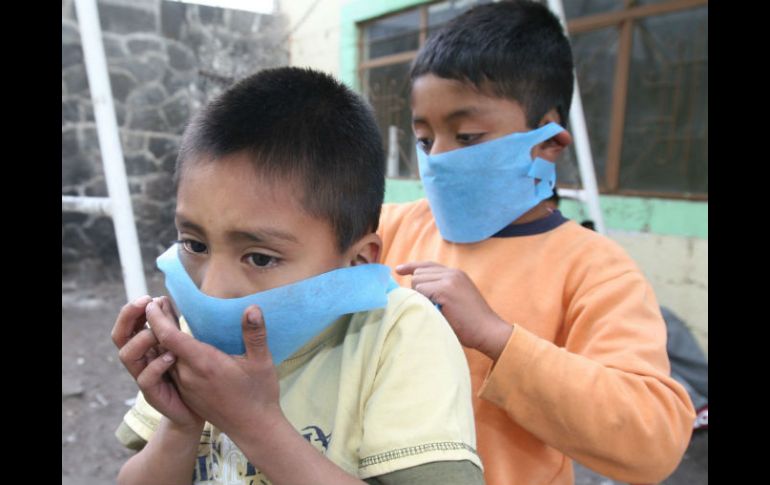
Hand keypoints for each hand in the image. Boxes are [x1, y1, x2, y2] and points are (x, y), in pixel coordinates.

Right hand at [111, 296, 203, 429]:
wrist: (196, 409)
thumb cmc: (188, 373)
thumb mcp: (179, 344)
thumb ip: (170, 325)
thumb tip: (161, 298)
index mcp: (144, 346)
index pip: (128, 324)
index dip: (133, 310)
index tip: (148, 296)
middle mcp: (139, 360)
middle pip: (120, 337)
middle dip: (129, 317)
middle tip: (145, 304)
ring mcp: (143, 377)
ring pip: (127, 356)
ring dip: (143, 339)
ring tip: (161, 333)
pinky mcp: (152, 394)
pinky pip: (145, 378)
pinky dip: (157, 365)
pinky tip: (173, 356)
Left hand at [146, 299, 282, 438]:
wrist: (253, 429)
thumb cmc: (259, 394)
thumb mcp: (262, 362)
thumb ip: (255, 334)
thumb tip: (252, 308)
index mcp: (205, 364)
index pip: (170, 338)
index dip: (158, 319)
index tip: (153, 303)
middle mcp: (189, 376)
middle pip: (164, 346)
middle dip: (158, 324)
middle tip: (157, 303)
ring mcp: (187, 387)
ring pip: (166, 358)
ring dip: (162, 339)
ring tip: (164, 319)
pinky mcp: (188, 394)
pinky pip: (173, 369)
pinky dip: (169, 353)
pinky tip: (177, 345)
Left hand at [396, 261, 512, 359]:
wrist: (488, 330)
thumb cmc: (471, 322)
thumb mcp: (457, 299)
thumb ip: (441, 290)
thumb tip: (416, 290)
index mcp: (456, 274)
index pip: (428, 265)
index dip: (412, 267)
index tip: (398, 269)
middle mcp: (452, 273)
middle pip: (419, 273)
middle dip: (418, 290)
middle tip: (430, 306)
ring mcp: (450, 280)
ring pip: (418, 281)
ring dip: (420, 296)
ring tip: (436, 309)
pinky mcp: (445, 290)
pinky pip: (421, 291)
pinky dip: (424, 302)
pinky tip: (436, 311)